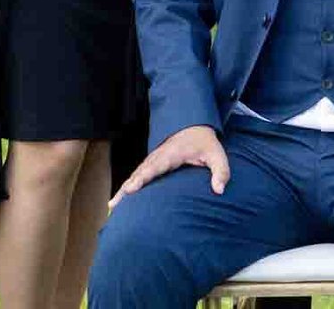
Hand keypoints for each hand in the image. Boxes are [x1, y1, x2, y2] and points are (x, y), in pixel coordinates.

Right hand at [109, 125, 228, 205]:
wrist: (194, 126)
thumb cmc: (205, 143)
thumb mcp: (217, 154)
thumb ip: (221, 171)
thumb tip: (219, 190)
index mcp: (171, 154)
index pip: (154, 167)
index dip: (142, 178)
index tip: (131, 189)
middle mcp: (158, 157)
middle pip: (139, 173)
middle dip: (126, 188)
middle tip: (114, 204)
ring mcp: (153, 160)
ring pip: (135, 175)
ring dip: (123, 189)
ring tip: (112, 206)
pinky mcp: (152, 164)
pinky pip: (138, 176)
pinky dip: (128, 186)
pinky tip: (120, 200)